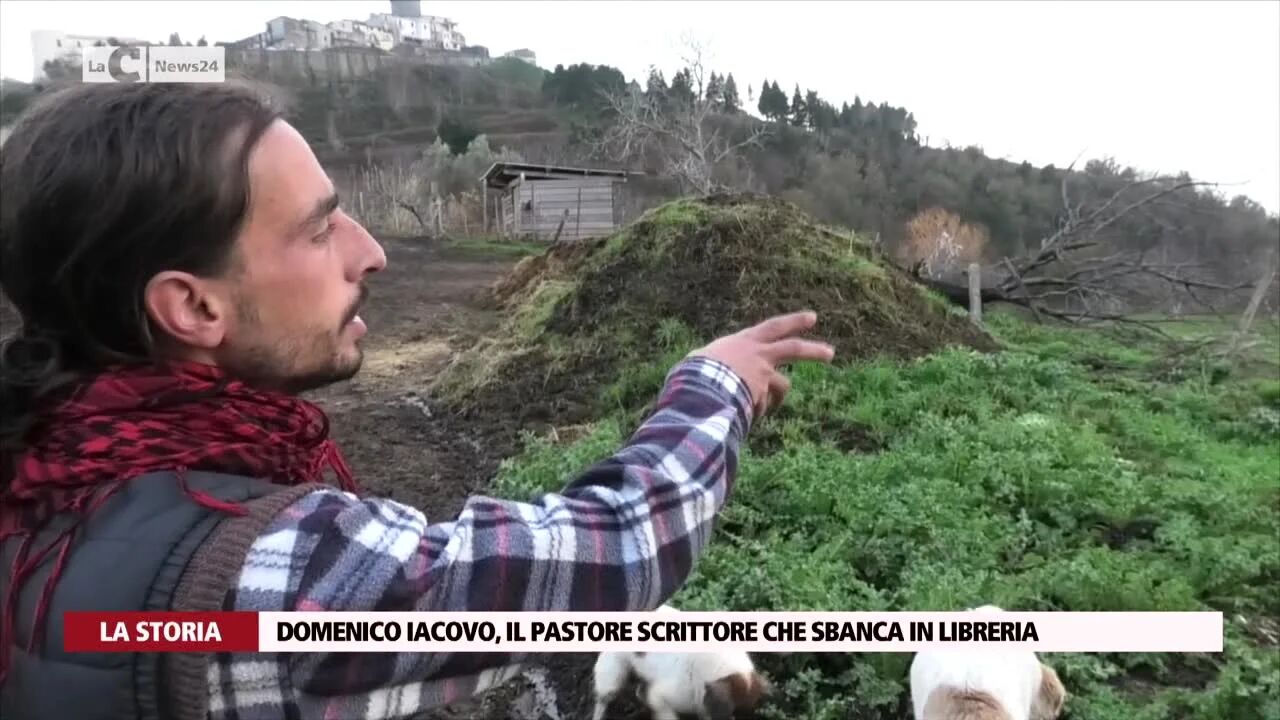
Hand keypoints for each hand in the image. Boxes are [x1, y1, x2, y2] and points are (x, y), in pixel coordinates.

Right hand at [687, 311, 834, 419]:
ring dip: (777, 398)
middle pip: (794, 349)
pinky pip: (760, 408)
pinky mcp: (762, 398)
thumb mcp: (704, 358)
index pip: (774, 326)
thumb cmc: (696, 369)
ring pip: (782, 386)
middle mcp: (760, 356)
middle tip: (831, 353)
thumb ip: (716, 361)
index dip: (794, 321)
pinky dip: (753, 414)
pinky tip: (740, 419)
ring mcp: (763, 378)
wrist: (702, 386)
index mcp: (745, 341)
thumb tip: (706, 369)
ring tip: (765, 409)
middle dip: (814, 350)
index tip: (813, 317)